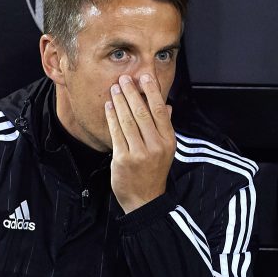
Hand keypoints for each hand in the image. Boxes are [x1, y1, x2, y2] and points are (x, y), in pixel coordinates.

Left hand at [105, 73, 175, 212]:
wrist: (145, 200)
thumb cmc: (153, 172)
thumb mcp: (166, 150)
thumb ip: (165, 127)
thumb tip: (167, 107)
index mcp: (168, 141)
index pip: (160, 111)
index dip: (151, 92)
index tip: (144, 77)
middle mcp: (156, 146)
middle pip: (143, 112)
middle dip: (132, 93)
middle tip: (124, 78)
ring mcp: (139, 153)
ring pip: (128, 120)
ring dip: (120, 102)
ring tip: (115, 88)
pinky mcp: (123, 159)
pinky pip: (116, 133)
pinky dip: (112, 117)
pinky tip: (109, 107)